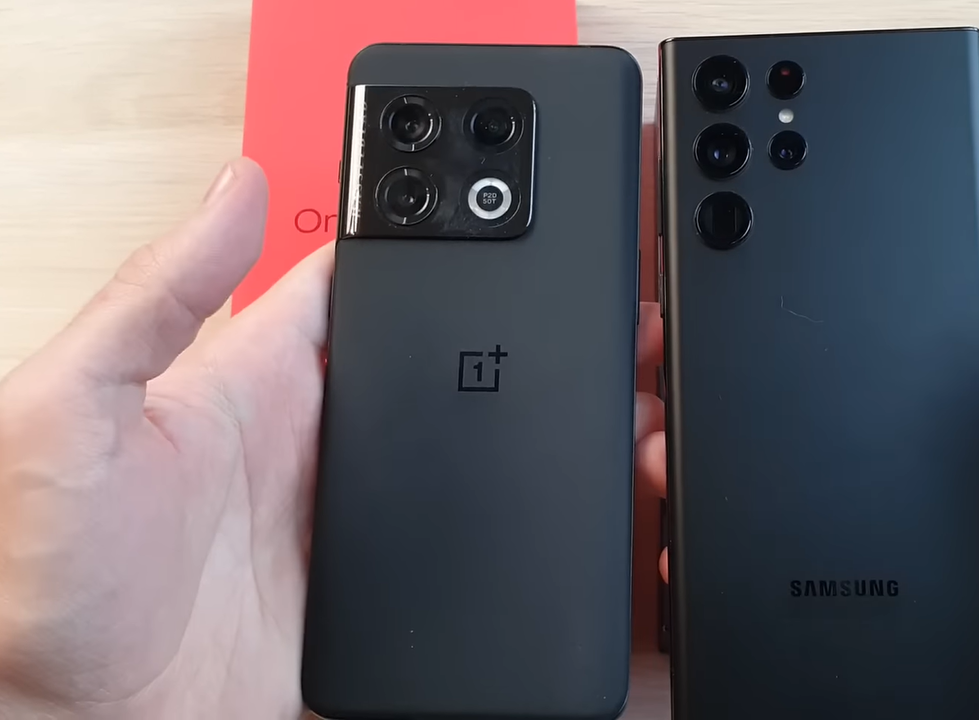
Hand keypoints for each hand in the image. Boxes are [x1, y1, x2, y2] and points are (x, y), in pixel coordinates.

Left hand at [0, 158, 670, 719]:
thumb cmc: (34, 579)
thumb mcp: (69, 409)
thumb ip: (153, 299)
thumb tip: (231, 188)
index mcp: (247, 380)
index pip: (351, 284)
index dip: (419, 243)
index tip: (493, 212)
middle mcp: (308, 443)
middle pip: (430, 362)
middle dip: (510, 329)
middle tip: (593, 309)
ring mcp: (345, 520)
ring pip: (461, 449)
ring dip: (526, 424)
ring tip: (607, 398)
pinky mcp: (367, 591)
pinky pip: (459, 542)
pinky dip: (510, 522)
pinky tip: (557, 506)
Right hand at [642, 227, 978, 716]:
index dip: (972, 308)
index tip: (922, 257)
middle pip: (940, 438)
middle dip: (877, 389)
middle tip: (810, 341)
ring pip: (899, 518)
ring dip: (843, 482)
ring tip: (773, 441)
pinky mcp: (963, 662)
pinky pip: (881, 599)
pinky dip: (836, 574)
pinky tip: (799, 555)